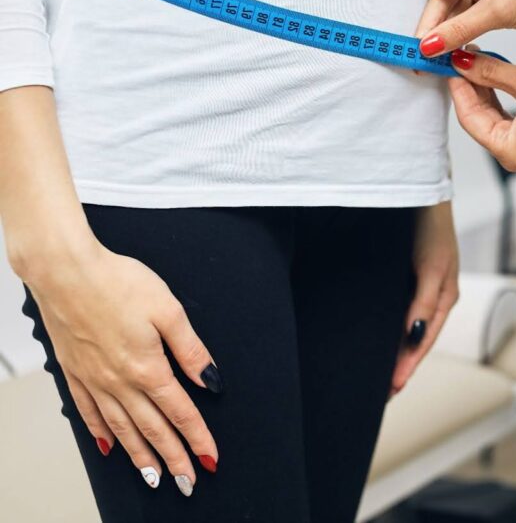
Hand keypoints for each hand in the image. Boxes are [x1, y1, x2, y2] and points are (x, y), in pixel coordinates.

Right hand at [22, 239, 219, 494]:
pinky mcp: (75, 371)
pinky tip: (109, 446)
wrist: (65, 272)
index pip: (180, 412)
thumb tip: (210, 380)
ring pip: (121, 428)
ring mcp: (94, 379)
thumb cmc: (117, 282)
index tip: (210, 458)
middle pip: (152, 429)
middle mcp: (120, 381)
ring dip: (139, 455)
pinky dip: (102, 432)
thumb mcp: (169, 311)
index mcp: (148, 367)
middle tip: (187, 482)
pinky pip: (89, 412)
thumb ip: (191, 350)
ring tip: (153, 477)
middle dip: (172, 458)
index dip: (197, 438)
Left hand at [390, 201, 458, 396]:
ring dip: (392, 351)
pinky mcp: (403, 276)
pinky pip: (396, 312)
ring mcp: (418, 287)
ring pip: (404, 329)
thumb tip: (415, 336)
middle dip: (400, 367)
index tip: (391, 390)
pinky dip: (387, 330)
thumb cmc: (431, 225)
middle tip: (380, 394)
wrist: (419, 188)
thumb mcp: (432, 266)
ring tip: (376, 376)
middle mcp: (431, 296)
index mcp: (444, 297)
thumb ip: (425, 302)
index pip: (423, 342)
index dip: (408, 367)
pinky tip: (374, 339)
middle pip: (415, 341)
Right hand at [415, 0, 515, 55]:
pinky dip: (460, 28)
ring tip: (440, 55)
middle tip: (426, 51)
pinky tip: (456, 47)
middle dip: (437, 17)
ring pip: (448, 3)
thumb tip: (428, 46)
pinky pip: (463, 11)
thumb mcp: (499, 10)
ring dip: (448, 26)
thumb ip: (459, 29)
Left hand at [447, 49, 515, 171]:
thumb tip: (463, 63)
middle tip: (459, 59)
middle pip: (479, 118)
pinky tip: (493, 73)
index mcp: (510, 152)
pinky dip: (500, 94)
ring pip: (492, 115)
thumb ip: (489, 73)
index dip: (458, 88)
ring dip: (484, 88)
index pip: (469, 118)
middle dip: (469, 87)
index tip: (449, 64)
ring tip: (475, 61)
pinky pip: (508, 115)